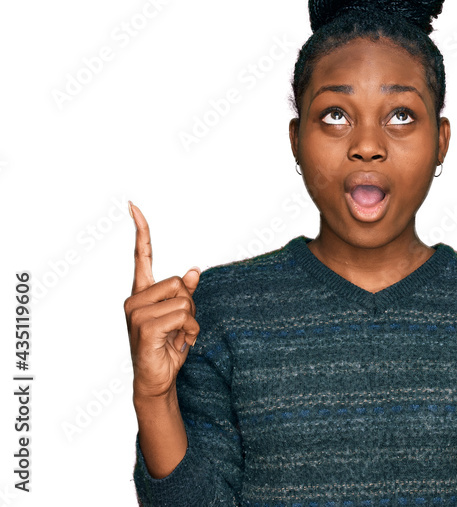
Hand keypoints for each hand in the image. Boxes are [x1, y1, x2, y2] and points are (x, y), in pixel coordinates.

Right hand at [123, 201, 200, 400]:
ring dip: (191, 320)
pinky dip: (189, 330)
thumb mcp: (181, 317)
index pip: (142, 256)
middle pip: (179, 282)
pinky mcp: (144, 326)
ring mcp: (136, 312)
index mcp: (142, 293)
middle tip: (180, 326)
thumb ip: (185, 293)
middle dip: (190, 304)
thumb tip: (193, 270)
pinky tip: (177, 342)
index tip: (133, 205)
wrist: (158, 379)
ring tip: (177, 336)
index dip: (141, 230)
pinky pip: (183, 315)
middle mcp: (134, 299)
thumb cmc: (167, 347)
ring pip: (184, 299)